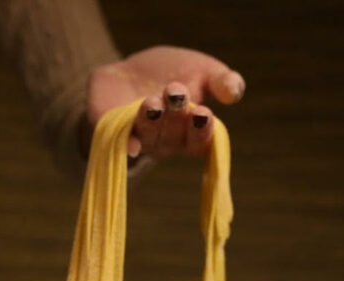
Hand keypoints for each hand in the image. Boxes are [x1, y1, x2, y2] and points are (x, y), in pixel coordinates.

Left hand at [88, 45, 244, 158]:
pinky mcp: (110, 131)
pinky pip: (117, 143)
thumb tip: (234, 92)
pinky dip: (125, 144)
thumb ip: (222, 82)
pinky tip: (130, 145)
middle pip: (172, 136)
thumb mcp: (203, 71)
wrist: (130, 72)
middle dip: (174, 114)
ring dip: (151, 120)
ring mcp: (137, 138)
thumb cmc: (174, 76)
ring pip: (147, 135)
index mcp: (189, 133)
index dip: (202, 131)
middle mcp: (164, 141)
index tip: (203, 113)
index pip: (200, 141)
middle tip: (175, 91)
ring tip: (153, 102)